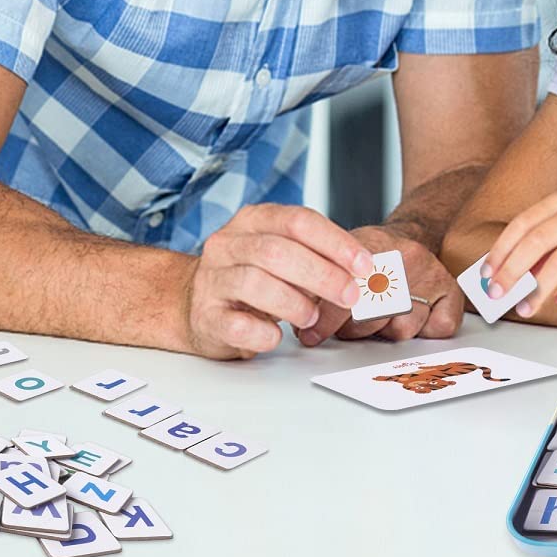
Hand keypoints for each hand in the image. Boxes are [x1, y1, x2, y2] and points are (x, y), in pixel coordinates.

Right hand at [185, 203, 374, 359]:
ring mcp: (213, 279)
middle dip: (322, 275)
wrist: (193, 303)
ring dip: (294, 303)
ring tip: (312, 317)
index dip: (336, 242)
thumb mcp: (280, 254)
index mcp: (253, 220)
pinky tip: (277, 336)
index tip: (363, 264)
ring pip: (255, 283)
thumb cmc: (250, 277)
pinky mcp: (205, 316)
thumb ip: (314, 256)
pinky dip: (263, 332)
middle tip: (349, 295)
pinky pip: (236, 324)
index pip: (299, 221)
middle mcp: (229, 244)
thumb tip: (363, 271)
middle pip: (278, 251)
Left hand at [294, 224, 463, 346]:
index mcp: (374, 245)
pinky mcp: (451, 291)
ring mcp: (431, 274)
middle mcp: (406, 257)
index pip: (349, 292)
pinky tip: (409, 318)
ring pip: (402, 328)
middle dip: (350, 329)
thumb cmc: (371, 252)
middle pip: (373, 316)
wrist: (410, 234)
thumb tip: (294, 310)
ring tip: (373, 320)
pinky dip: (424, 330)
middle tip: (342, 327)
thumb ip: (320, 279)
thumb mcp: (340, 254)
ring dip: (382, 332)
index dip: (327, 319)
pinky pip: (439, 328)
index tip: (311, 333)